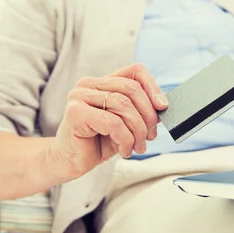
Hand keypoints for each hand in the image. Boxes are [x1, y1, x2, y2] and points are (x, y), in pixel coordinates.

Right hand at [50, 63, 167, 180]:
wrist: (70, 162)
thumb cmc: (98, 142)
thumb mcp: (126, 123)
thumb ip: (140, 111)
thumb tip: (162, 105)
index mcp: (103, 82)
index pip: (134, 71)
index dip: (152, 87)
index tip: (163, 107)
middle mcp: (89, 84)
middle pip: (132, 89)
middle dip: (147, 115)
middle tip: (150, 136)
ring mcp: (79, 96)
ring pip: (124, 105)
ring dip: (137, 131)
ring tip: (137, 146)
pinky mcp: (75, 112)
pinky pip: (113, 122)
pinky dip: (125, 138)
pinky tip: (124, 149)